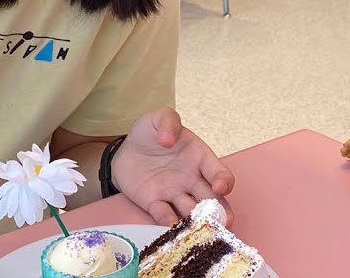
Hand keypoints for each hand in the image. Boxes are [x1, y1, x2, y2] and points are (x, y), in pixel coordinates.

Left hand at [110, 108, 235, 226]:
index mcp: (199, 158)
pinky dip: (170, 224)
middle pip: (211, 199)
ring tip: (200, 230)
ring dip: (197, 222)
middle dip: (219, 211)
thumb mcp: (159, 118)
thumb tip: (168, 139)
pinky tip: (173, 228)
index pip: (218, 172)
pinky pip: (165, 216)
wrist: (125, 150)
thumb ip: (168, 121)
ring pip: (192, 212)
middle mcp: (192, 180)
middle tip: (224, 222)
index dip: (223, 180)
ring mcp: (175, 194)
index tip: (220, 187)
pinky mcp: (155, 204)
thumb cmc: (149, 133)